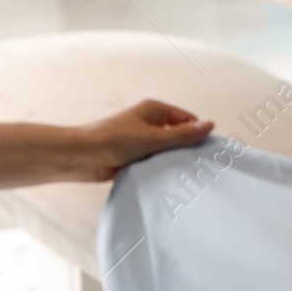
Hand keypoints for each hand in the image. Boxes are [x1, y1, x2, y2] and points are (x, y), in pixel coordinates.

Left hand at [77, 99, 213, 180]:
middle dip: (186, 149)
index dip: (197, 133)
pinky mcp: (134, 157)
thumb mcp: (153, 137)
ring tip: (183, 175)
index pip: (187, 119)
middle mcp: (149, 123)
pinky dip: (160, 169)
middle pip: (178, 135)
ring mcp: (141, 140)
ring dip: (172, 160)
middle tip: (198, 167)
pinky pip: (154, 162)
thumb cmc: (113, 141)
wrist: (81, 157)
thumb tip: (210, 125)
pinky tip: (167, 180)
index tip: (206, 152)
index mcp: (154, 110)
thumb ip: (183, 135)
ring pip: (166, 150)